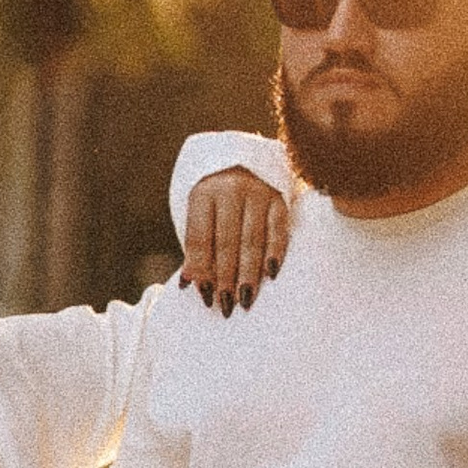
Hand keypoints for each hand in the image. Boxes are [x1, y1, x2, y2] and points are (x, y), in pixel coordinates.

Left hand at [179, 164, 289, 313]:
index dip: (201, 268)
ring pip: (253, 239)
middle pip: (227, 241)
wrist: (244, 161)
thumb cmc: (217, 200)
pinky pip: (278, 230)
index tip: (204, 295)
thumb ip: (197, 246)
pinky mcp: (279, 198)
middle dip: (226, 277)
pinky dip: (275, 253)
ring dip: (249, 273)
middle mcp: (230, 190)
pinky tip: (271, 274)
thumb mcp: (201, 213)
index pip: (200, 237)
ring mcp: (257, 193)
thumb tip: (188, 283)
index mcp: (203, 193)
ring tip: (246, 299)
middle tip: (226, 305)